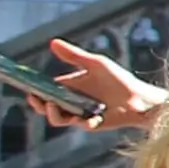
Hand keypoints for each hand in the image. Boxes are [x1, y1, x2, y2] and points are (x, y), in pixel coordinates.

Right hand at [44, 39, 166, 129]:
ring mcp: (81, 114)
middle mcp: (72, 102)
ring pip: (59, 119)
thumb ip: (74, 55)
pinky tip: (88, 119)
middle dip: (40, 105)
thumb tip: (52, 42)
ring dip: (54, 115)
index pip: (46, 91)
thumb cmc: (118, 79)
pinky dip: (84, 122)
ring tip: (55, 107)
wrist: (140, 97)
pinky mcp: (93, 124)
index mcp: (70, 87)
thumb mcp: (96, 64)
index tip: (29, 89)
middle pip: (47, 107)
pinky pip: (84, 125)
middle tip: (39, 100)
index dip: (35, 92)